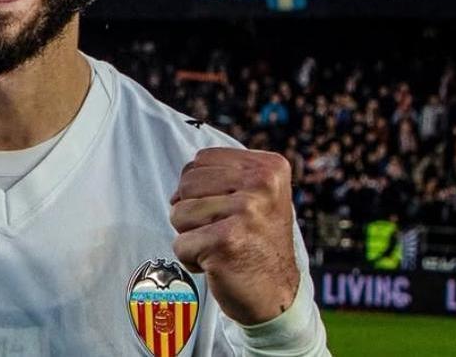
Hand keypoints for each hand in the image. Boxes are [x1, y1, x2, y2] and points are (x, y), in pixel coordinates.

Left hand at [170, 148, 298, 325]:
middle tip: (223, 232)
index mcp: (269, 167)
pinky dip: (191, 259)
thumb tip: (180, 184)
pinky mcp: (226, 241)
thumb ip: (226, 176)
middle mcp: (262, 184)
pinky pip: (180, 243)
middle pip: (186, 184)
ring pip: (179, 212)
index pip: (202, 160)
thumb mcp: (257, 197)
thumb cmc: (256, 244)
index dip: (201, 188)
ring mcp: (245, 212)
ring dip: (191, 236)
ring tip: (220, 247)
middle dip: (193, 212)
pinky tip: (217, 263)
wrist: (277, 295)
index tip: (228, 211)